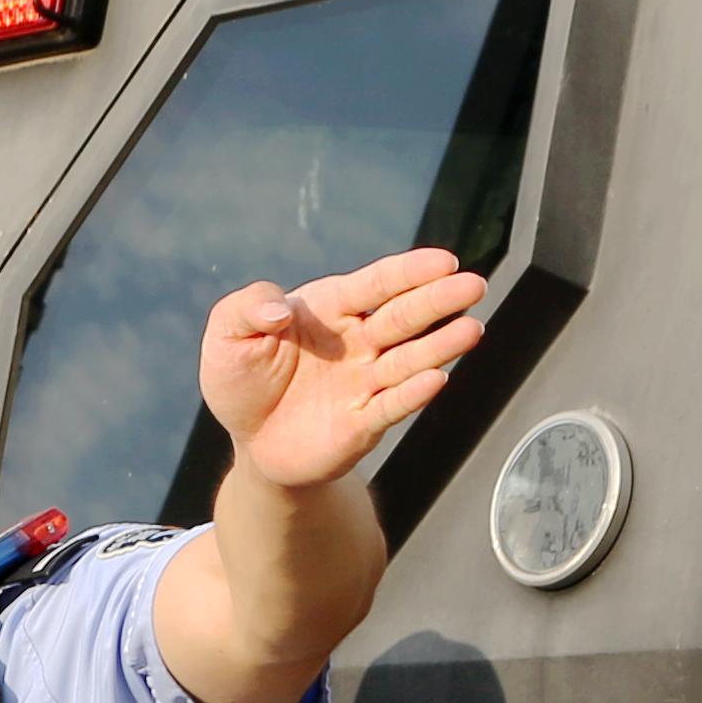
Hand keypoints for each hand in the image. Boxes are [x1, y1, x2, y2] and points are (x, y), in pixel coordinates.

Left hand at [200, 248, 488, 492]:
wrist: (251, 441)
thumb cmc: (243, 379)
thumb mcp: (227, 335)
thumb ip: (247, 308)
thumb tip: (280, 310)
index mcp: (331, 309)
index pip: (377, 284)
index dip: (410, 272)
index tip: (446, 261)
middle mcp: (358, 342)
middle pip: (403, 316)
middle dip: (438, 300)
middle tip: (474, 286)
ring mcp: (364, 382)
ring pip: (408, 360)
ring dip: (440, 346)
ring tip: (472, 330)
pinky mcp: (363, 423)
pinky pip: (391, 405)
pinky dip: (412, 394)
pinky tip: (435, 380)